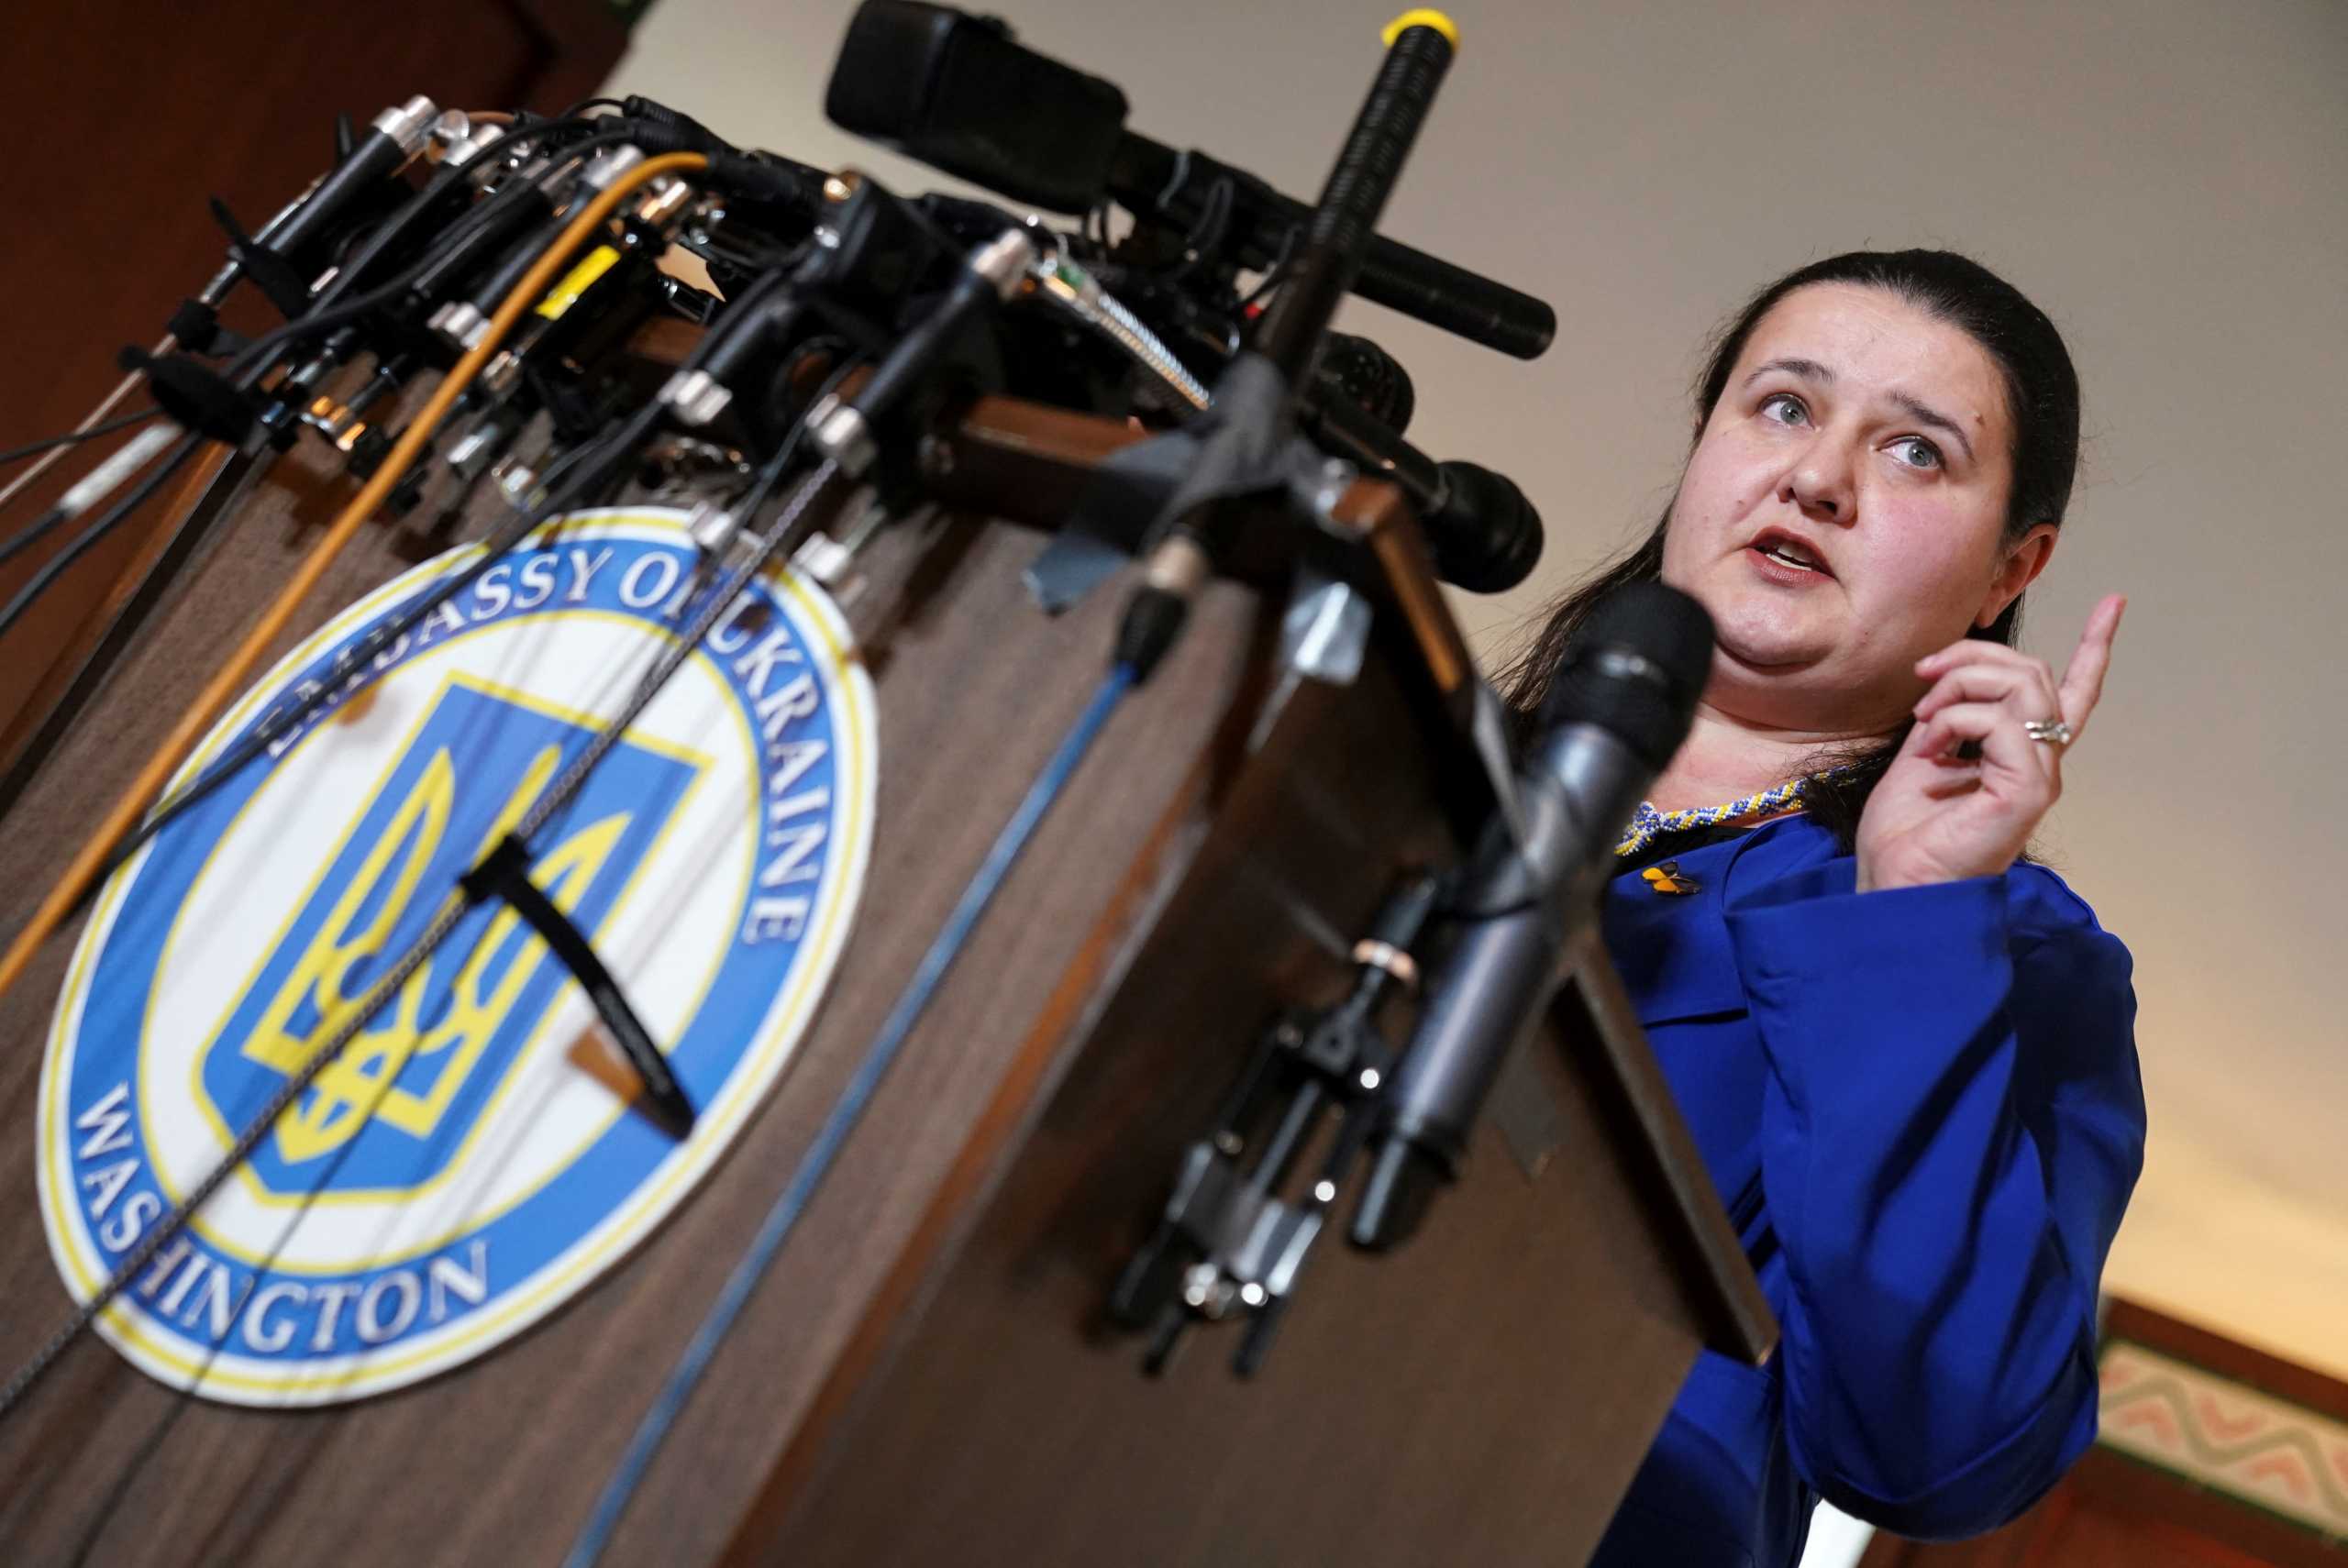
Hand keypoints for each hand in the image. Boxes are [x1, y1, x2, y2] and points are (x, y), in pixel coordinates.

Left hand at [1855, 594, 2125, 893]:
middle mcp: (2040, 762)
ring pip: (2024, 686)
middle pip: (2033, 672)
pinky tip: (1933, 748)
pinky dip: (1956, 720)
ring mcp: (2040, 775)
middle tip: (1923, 676)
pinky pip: (2002, 721)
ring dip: (1960, 685)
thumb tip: (1950, 676)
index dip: (2094, 646)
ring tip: (1924, 718)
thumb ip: (1949, 714)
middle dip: (1973, 656)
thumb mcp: (1924, 752)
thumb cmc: (1904, 833)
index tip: (2114, 603)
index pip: (2072, 693)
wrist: (1895, 883)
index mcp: (2019, 753)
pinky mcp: (2029, 789)